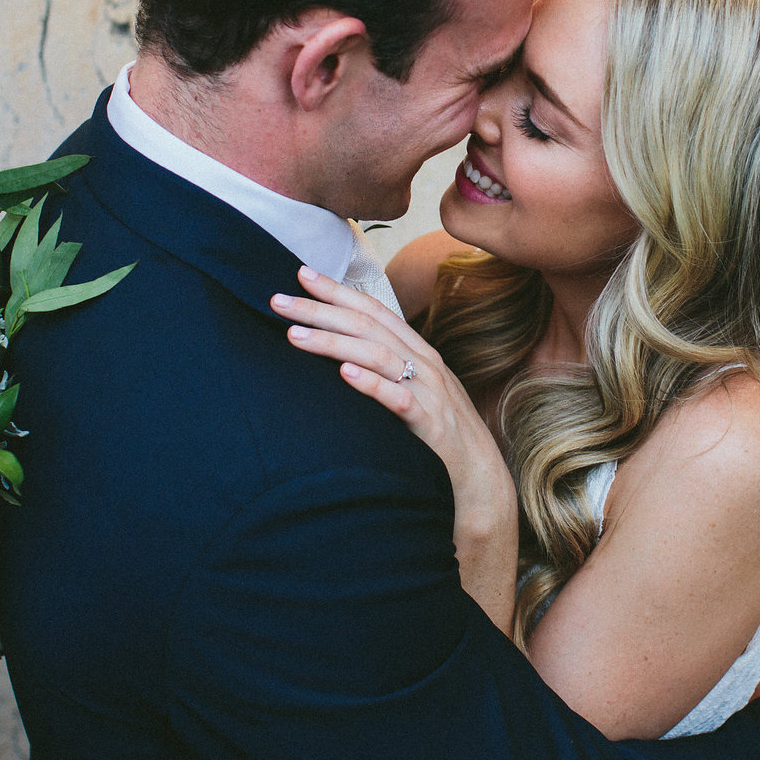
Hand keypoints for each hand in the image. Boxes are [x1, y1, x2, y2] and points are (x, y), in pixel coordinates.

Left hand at [272, 266, 518, 632]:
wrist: (481, 486)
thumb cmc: (439, 441)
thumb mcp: (412, 396)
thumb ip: (384, 372)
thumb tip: (338, 355)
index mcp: (418, 353)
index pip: (373, 310)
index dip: (337, 290)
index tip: (300, 273)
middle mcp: (425, 365)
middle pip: (367, 325)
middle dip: (321, 308)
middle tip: (278, 299)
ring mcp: (430, 392)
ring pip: (377, 355)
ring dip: (333, 341)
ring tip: (295, 334)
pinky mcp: (431, 425)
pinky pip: (400, 399)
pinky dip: (371, 384)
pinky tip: (344, 374)